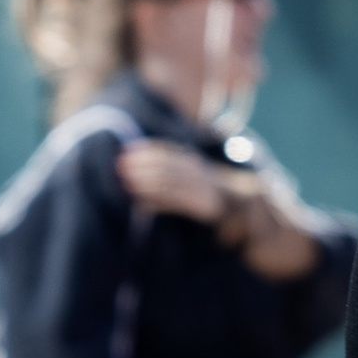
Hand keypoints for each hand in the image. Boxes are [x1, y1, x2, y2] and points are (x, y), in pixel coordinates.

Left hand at [117, 140, 235, 225]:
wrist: (237, 203)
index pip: (167, 152)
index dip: (146, 151)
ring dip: (146, 183)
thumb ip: (168, 171)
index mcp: (191, 162)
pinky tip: (142, 204)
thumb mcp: (189, 174)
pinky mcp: (203, 206)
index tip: (126, 152)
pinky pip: (176, 203)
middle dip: (142, 166)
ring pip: (170, 184)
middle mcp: (196, 172)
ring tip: (127, 184)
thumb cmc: (203, 189)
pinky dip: (158, 203)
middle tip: (120, 167)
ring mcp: (201, 189)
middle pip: (166, 167)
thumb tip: (137, 168)